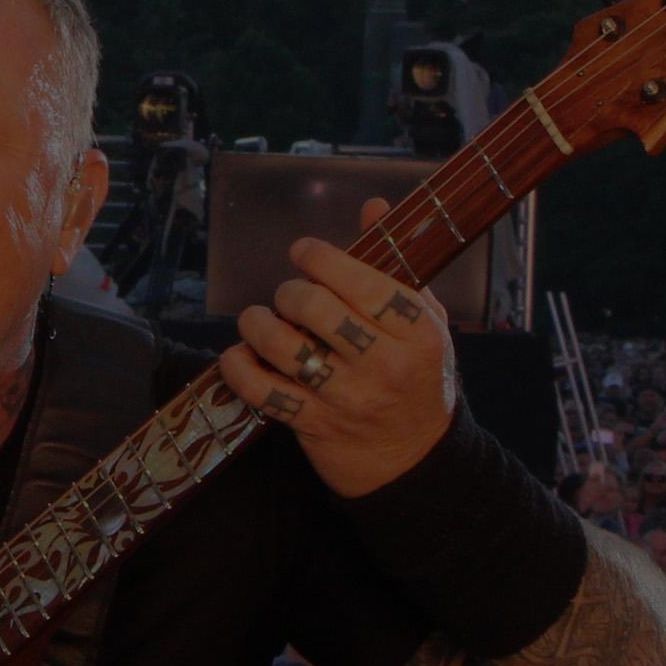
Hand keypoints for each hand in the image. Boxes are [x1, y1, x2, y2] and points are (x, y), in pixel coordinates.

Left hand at [215, 201, 456, 496]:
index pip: (364, 281)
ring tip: (258, 319)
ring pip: (285, 347)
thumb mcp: (425, 322)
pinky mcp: (314, 426)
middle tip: (288, 295)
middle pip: (318, 308)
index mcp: (418, 333)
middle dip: (290, 291)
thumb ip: (397, 266)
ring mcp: (347, 398)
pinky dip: (239, 368)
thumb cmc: (418, 377)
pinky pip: (262, 392)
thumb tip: (373, 206)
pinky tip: (239, 355)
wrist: (414, 459)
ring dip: (258, 324)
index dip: (322, 258)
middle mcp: (383, 364)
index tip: (303, 251)